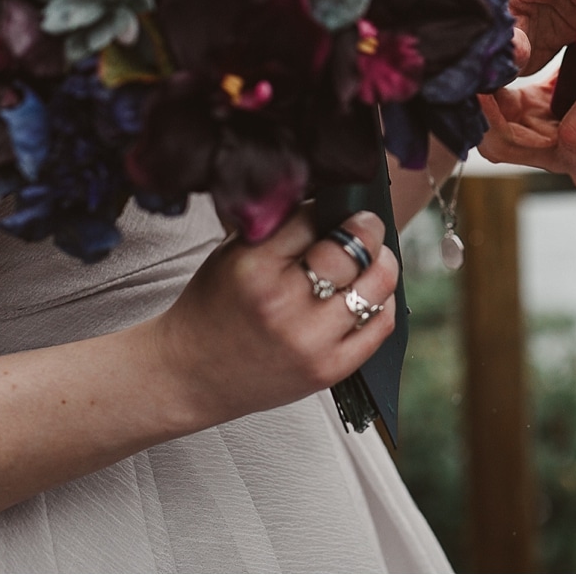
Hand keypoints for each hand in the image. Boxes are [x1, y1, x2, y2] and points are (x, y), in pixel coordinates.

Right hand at [150, 206, 396, 430]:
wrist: (192, 373)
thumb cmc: (214, 307)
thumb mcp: (232, 254)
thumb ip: (279, 228)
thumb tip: (331, 201)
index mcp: (254, 268)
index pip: (314, 218)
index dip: (332, 207)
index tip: (342, 206)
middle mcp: (284, 305)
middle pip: (353, 252)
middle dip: (368, 229)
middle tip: (367, 225)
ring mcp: (311, 342)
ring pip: (376, 287)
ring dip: (383, 264)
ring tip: (375, 257)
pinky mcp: (330, 369)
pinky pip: (380, 326)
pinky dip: (383, 302)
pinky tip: (372, 293)